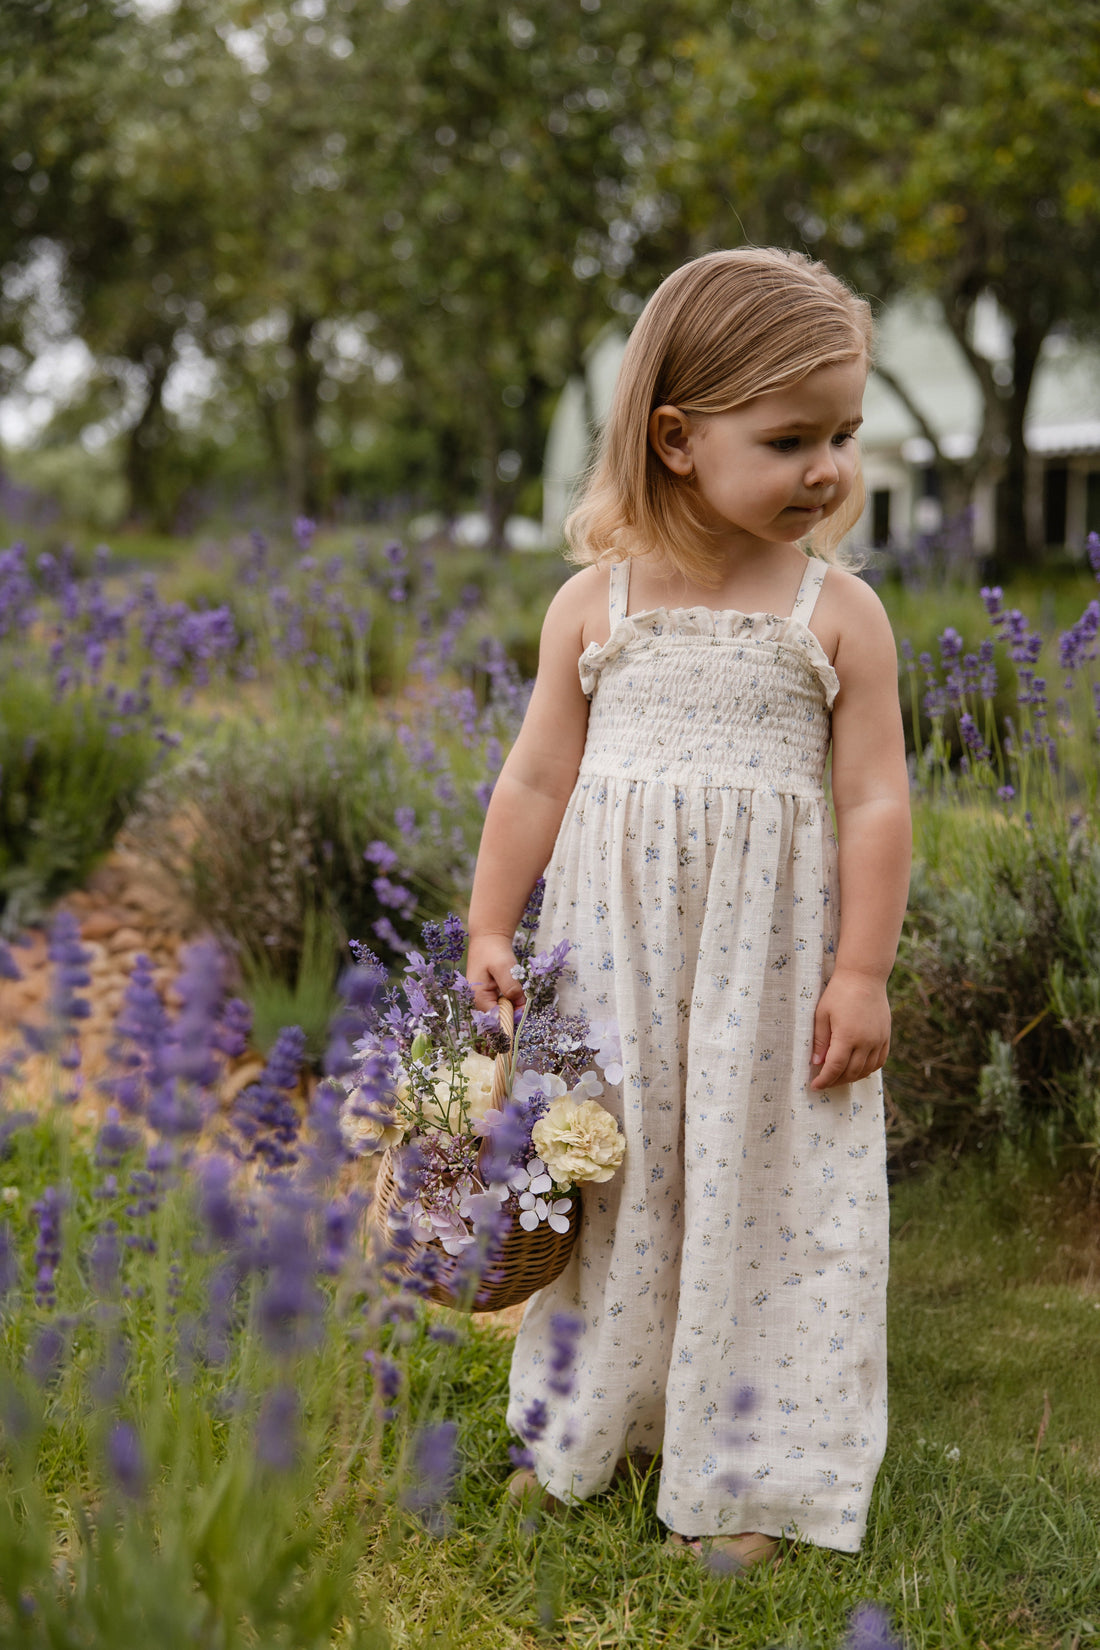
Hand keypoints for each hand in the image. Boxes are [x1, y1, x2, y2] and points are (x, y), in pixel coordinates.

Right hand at [466, 934, 524, 1015]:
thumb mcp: (503, 967)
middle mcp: (478, 1000)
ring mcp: (483, 997)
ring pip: (503, 1009)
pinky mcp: (489, 993)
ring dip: (513, 1003)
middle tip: (523, 998)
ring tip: (517, 989)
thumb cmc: (493, 950)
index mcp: (478, 997)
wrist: (489, 937)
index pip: (495, 1020)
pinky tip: (513, 987)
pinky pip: (503, 1002)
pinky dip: (511, 998)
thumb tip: (519, 1005)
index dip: (511, 1018)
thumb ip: (510, 987)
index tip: (524, 1011)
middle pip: (499, 1016)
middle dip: (513, 1009)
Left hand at [810, 969, 890, 1090]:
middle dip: (836, 1081)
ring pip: (866, 1070)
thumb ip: (820, 1041)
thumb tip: (817, 1063)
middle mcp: (866, 1041)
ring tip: (838, 1077)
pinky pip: (879, 1061)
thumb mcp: (822, 1014)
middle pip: (851, 1072)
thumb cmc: (839, 992)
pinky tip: (857, 1069)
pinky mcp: (885, 1036)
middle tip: (824, 1082)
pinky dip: (868, 1069)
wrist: (864, 976)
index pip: (835, 1067)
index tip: (815, 1086)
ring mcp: (878, 1039)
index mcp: (847, 1036)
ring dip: (852, 1077)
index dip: (824, 1080)